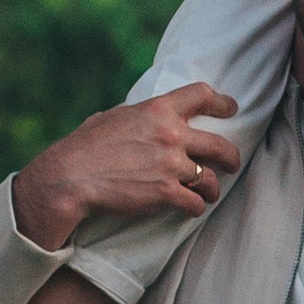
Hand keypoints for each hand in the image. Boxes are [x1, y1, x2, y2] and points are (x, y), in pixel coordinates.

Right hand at [12, 83, 241, 247]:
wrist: (70, 177)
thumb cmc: (84, 147)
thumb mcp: (113, 117)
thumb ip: (137, 116)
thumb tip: (140, 116)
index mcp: (157, 109)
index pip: (202, 95)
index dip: (222, 102)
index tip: (231, 108)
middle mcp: (170, 134)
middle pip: (221, 145)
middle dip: (231, 158)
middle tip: (232, 165)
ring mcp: (171, 165)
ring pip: (212, 180)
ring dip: (212, 190)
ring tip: (208, 195)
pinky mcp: (167, 193)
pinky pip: (196, 203)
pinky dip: (195, 208)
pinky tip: (189, 209)